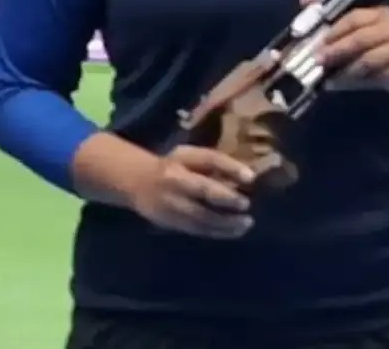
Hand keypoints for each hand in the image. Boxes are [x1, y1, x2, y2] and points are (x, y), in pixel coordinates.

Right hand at [128, 145, 255, 239]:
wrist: (137, 181)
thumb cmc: (173, 167)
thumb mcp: (189, 157)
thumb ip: (214, 165)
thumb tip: (250, 178)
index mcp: (181, 158)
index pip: (208, 159)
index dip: (230, 167)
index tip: (251, 177)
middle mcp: (175, 179)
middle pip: (204, 189)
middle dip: (228, 198)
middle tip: (246, 205)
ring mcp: (171, 202)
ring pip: (202, 215)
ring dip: (227, 222)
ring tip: (246, 223)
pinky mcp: (170, 220)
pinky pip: (197, 229)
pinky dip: (218, 231)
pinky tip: (234, 231)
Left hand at [301, 0, 388, 96]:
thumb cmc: (374, 44)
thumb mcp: (353, 29)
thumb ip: (330, 13)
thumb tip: (305, 0)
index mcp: (377, 13)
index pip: (354, 18)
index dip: (335, 30)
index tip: (318, 40)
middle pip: (361, 38)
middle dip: (336, 49)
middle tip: (317, 59)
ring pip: (367, 58)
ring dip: (344, 68)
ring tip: (326, 74)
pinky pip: (375, 75)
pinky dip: (354, 79)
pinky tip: (339, 82)